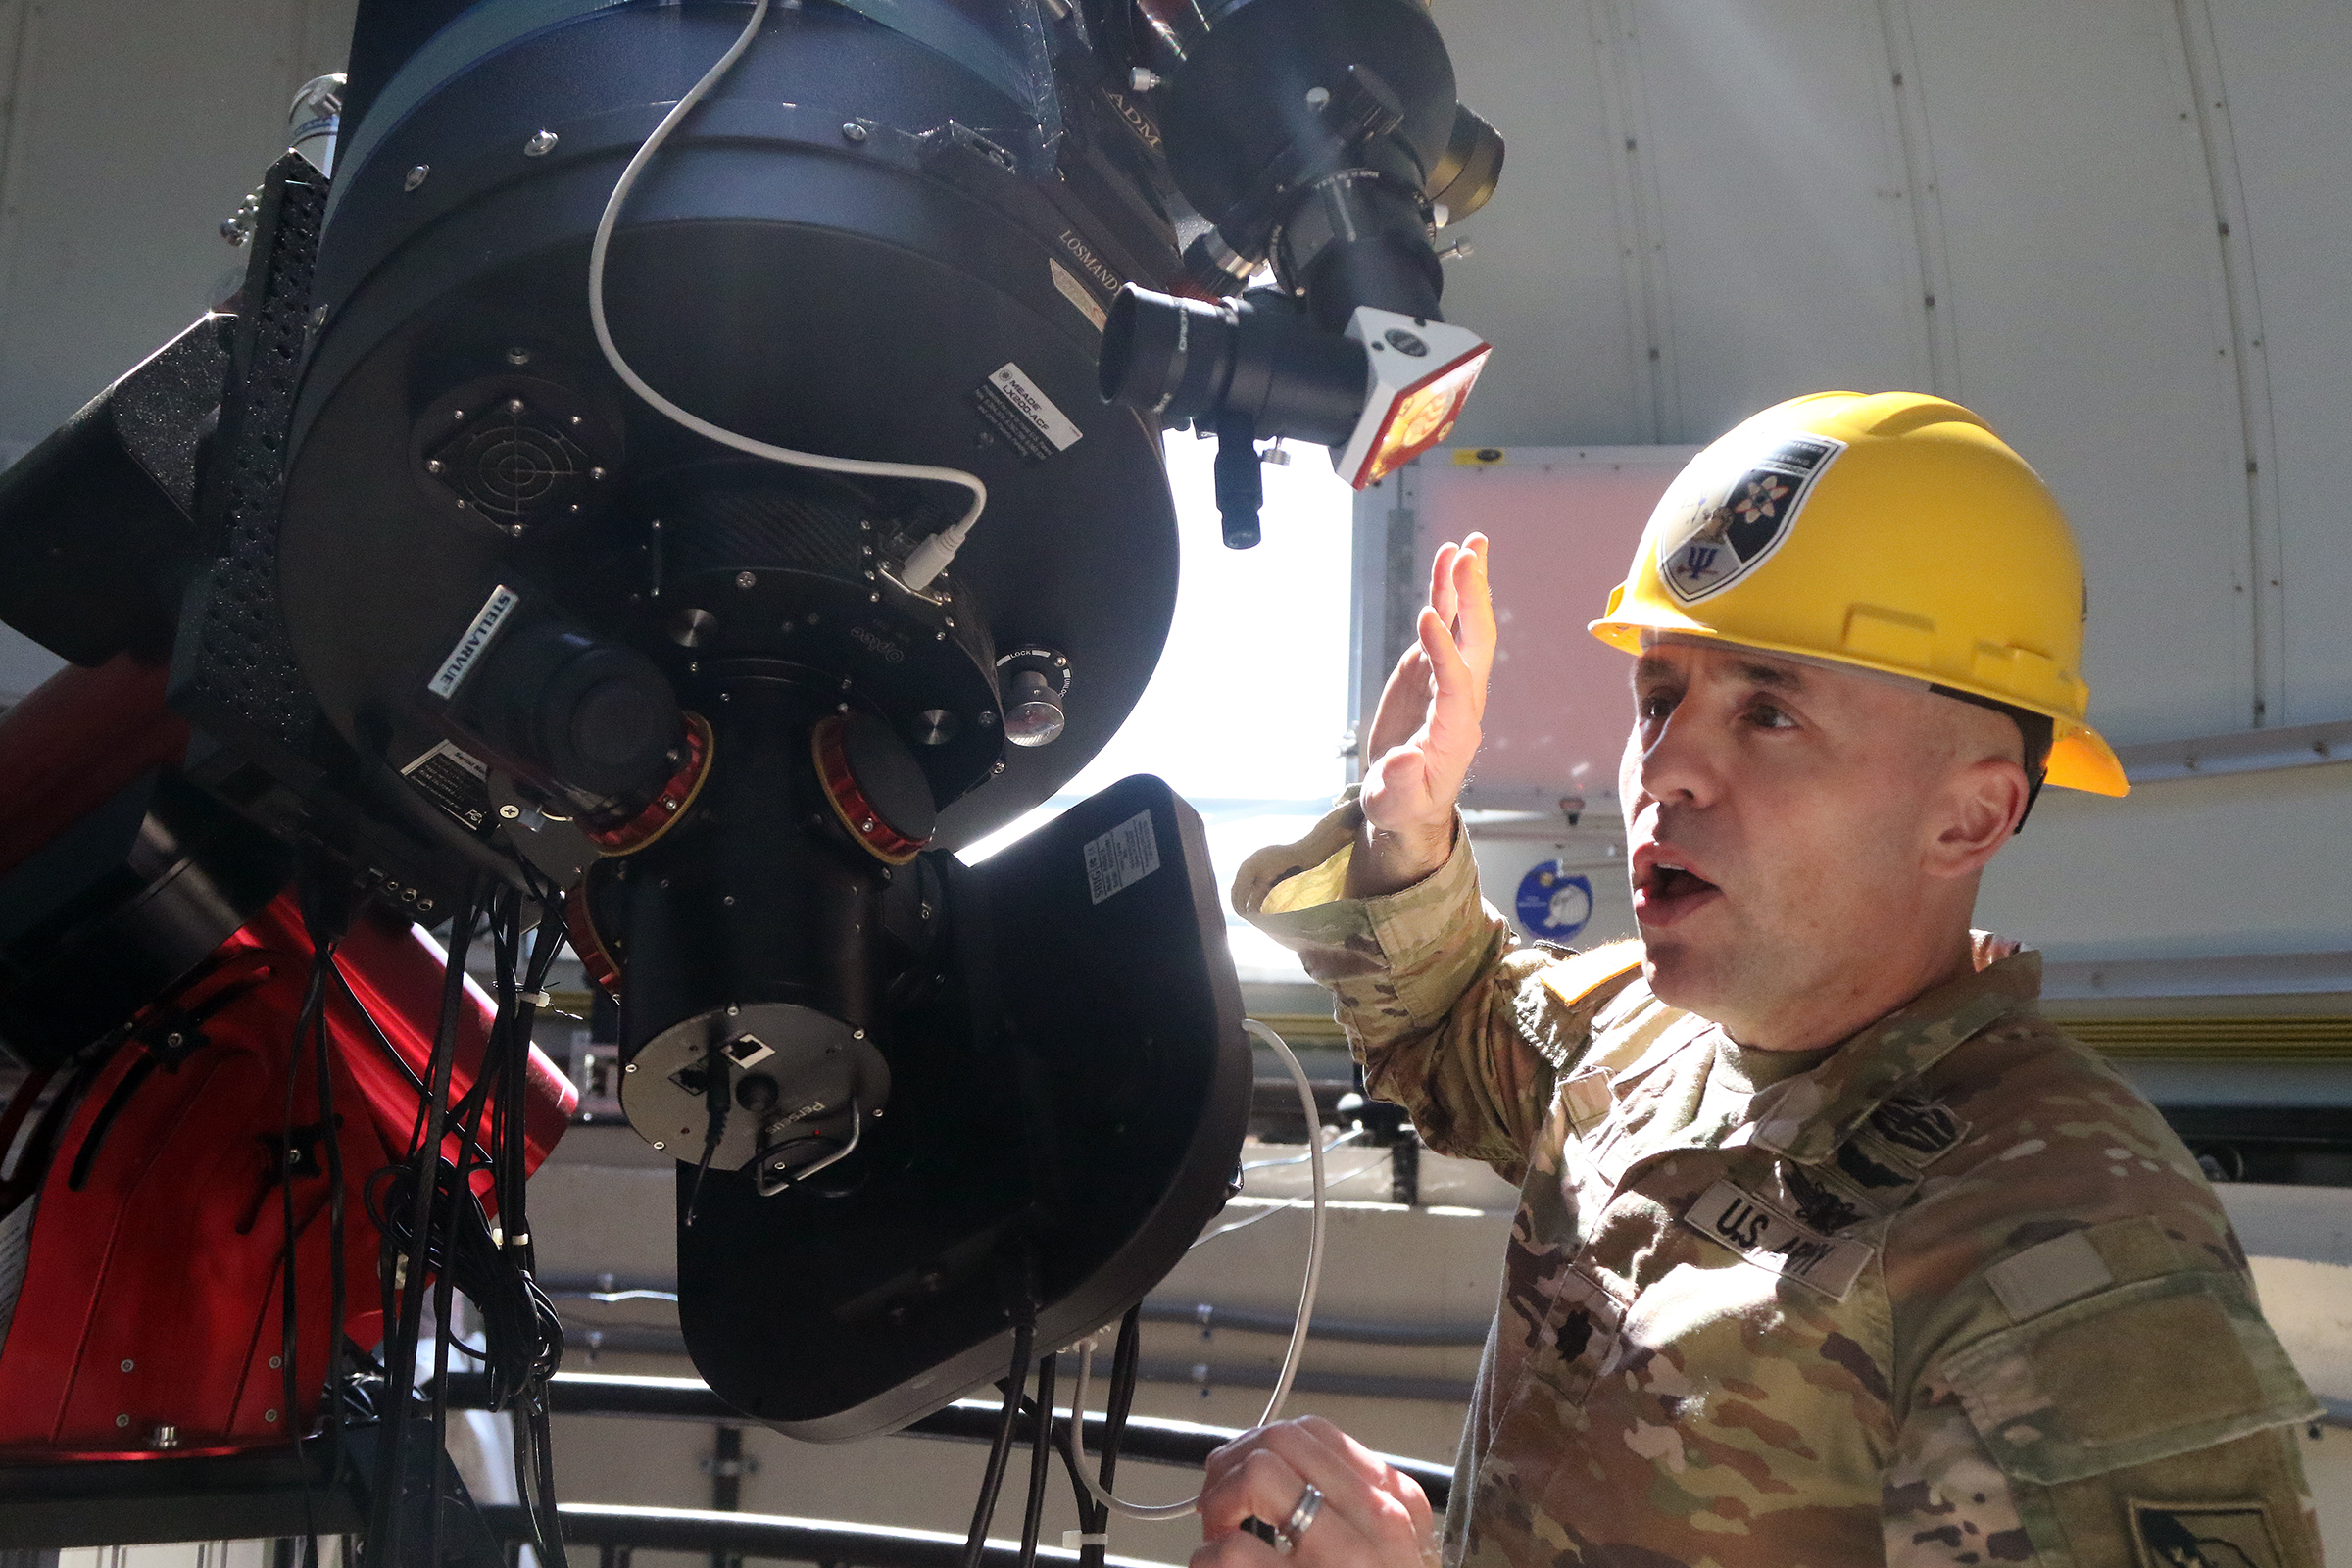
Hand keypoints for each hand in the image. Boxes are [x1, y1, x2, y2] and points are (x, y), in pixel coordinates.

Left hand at [1192, 1416, 1436, 1567]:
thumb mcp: (1392, 1553)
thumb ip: (1355, 1505)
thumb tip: (1279, 1464)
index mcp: (1396, 1507)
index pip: (1314, 1434)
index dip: (1261, 1445)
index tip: (1246, 1474)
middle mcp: (1375, 1525)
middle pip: (1280, 1441)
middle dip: (1231, 1465)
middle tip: (1220, 1505)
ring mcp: (1337, 1562)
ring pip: (1258, 1477)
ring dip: (1219, 1503)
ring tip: (1219, 1536)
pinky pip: (1230, 1553)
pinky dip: (1207, 1560)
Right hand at [1349, 534, 1495, 897]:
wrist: (1406, 801)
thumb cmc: (1402, 805)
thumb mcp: (1396, 803)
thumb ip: (1401, 782)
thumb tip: (1404, 759)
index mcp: (1456, 732)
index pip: (1456, 685)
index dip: (1444, 652)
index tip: (1428, 619)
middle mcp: (1461, 700)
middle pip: (1475, 643)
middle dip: (1473, 601)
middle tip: (1470, 558)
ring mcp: (1447, 680)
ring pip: (1465, 626)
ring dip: (1468, 585)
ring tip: (1469, 544)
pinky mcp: (1430, 670)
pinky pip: (1444, 625)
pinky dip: (1447, 594)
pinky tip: (1448, 561)